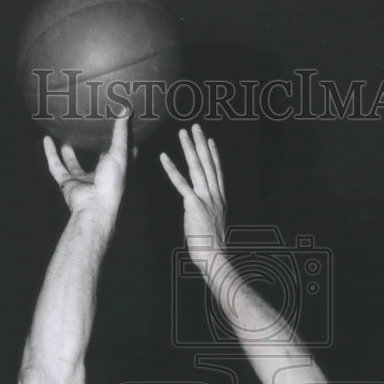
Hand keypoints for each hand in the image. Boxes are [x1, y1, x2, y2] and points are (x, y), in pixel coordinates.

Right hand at [43, 111, 130, 230]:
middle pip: (95, 157)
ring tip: (65, 134)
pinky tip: (46, 139)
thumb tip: (125, 109)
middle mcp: (99, 175)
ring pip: (72, 163)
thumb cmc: (111, 181)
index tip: (119, 126)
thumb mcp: (119, 152)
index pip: (119, 153)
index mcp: (115, 169)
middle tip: (88, 127)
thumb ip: (120, 132)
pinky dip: (50, 153)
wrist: (94, 205)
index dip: (120, 141)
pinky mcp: (67, 183)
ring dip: (68, 150)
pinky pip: (55, 166)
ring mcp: (82, 180)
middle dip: (92, 145)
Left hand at [160, 124, 226, 256]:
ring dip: (189, 148)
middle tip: (196, 127)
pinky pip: (181, 183)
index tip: (210, 141)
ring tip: (183, 132)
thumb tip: (202, 214)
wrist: (215, 256)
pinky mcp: (194, 205)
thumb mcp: (213, 227)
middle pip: (208, 164)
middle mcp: (215, 195)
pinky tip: (164, 156)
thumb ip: (208, 215)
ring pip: (197, 168)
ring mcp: (205, 198)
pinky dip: (172, 169)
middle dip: (201, 144)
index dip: (214, 155)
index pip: (217, 172)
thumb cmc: (212, 248)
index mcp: (220, 200)